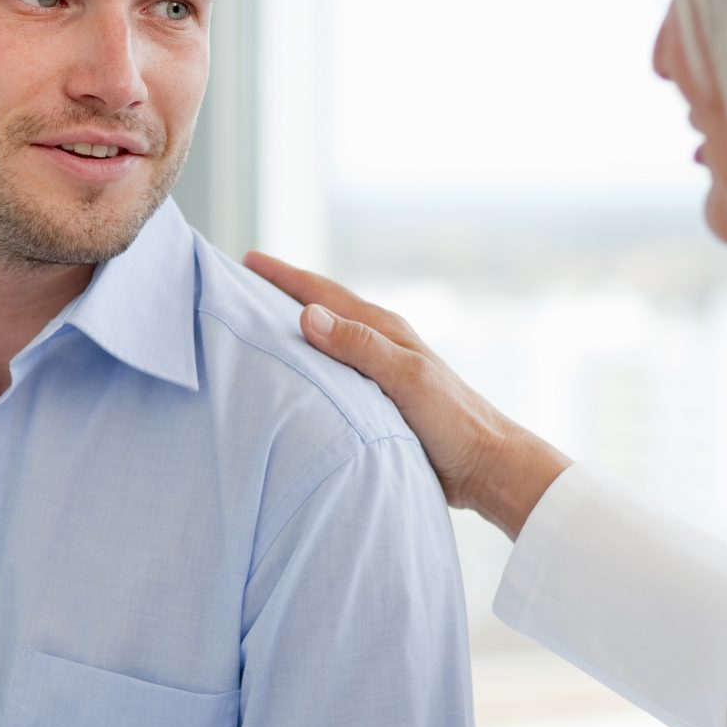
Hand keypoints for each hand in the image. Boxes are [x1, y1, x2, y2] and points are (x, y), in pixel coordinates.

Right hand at [242, 253, 570, 538]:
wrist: (487, 465)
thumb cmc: (452, 420)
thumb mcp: (405, 378)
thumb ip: (359, 346)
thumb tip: (306, 314)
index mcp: (383, 329)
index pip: (322, 294)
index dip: (283, 276)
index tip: (245, 261)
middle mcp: (379, 343)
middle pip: (321, 310)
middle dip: (281, 295)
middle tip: (239, 286)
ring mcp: (379, 371)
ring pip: (326, 341)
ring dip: (294, 330)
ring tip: (258, 327)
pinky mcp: (380, 400)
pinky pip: (333, 372)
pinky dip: (308, 365)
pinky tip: (294, 378)